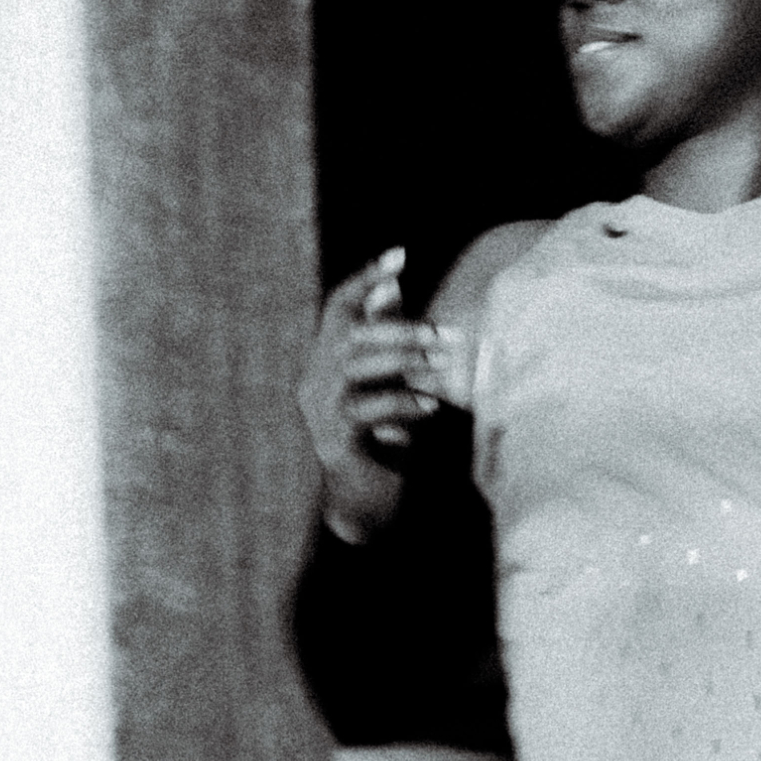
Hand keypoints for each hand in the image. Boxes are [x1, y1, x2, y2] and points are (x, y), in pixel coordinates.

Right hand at [297, 248, 465, 488]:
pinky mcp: (334, 441)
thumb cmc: (381, 439)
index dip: (366, 278)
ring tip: (445, 364)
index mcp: (324, 360)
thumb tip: (394, 288)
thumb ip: (386, 342)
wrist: (364, 505)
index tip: (400, 255)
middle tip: (446, 335)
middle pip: (349, 336)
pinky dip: (402, 404)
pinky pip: (365, 411)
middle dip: (400, 330)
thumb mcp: (387, 385)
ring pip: (354, 369)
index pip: (337, 305)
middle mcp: (313, 380)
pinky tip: (432, 406)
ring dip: (404, 363)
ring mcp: (318, 412)